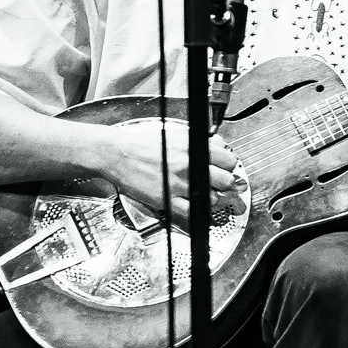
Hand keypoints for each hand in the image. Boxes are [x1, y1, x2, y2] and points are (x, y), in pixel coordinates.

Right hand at [94, 126, 241, 220]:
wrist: (118, 154)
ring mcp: (180, 184)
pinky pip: (193, 212)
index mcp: (194, 147)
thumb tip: (220, 147)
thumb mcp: (177, 135)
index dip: (228, 166)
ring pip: (213, 199)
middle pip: (226, 181)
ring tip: (201, 193)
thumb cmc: (144, 145)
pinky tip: (192, 204)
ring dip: (210, 198)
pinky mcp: (168, 199)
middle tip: (215, 183)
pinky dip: (197, 211)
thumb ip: (201, 143)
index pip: (229, 161)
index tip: (223, 169)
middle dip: (223, 184)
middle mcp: (189, 165)